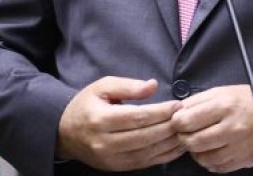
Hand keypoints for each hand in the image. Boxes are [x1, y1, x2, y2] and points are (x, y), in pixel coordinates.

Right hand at [57, 76, 185, 170]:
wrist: (65, 132)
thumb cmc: (87, 105)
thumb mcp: (102, 87)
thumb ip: (128, 85)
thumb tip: (152, 85)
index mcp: (101, 119)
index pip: (137, 117)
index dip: (160, 112)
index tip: (178, 105)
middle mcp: (105, 142)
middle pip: (145, 136)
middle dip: (169, 127)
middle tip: (187, 117)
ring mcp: (111, 158)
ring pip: (147, 152)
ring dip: (170, 143)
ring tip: (187, 130)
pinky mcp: (117, 168)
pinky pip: (145, 163)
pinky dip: (164, 155)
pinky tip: (177, 146)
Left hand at [171, 85, 252, 172]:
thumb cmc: (248, 100)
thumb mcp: (222, 91)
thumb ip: (198, 101)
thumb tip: (176, 111)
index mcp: (224, 106)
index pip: (186, 121)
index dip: (176, 122)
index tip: (178, 120)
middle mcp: (231, 128)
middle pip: (192, 141)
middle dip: (183, 137)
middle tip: (186, 132)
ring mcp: (237, 147)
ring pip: (202, 158)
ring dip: (195, 150)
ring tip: (198, 140)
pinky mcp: (242, 161)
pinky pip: (215, 166)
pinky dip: (208, 160)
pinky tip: (211, 149)